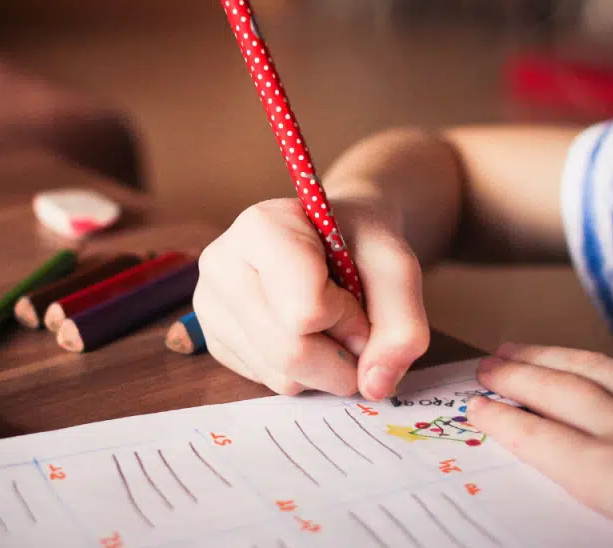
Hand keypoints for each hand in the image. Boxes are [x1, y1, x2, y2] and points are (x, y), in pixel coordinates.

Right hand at [192, 197, 429, 398]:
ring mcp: (210, 305)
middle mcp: (221, 264)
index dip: (348, 317)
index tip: (355, 293)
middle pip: (289, 352)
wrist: (332, 237)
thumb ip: (402, 325)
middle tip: (354, 325)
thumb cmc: (359, 243)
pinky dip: (303, 372)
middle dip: (341, 355)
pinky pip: (268, 382)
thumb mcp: (396, 268)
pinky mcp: (213, 340)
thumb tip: (374, 386)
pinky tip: (303, 333)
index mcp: (260, 227)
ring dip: (324, 367)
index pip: (305, 311)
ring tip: (326, 323)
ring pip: (280, 376)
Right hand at [466, 343, 612, 547]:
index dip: (503, 421)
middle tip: (485, 365)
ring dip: (551, 357)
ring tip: (521, 348)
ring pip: (595, 369)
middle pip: (558, 393)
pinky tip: (604, 360)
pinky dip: (610, 361)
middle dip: (515, 377)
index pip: (540, 440)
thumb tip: (584, 483)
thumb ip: (612, 501)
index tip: (475, 407)